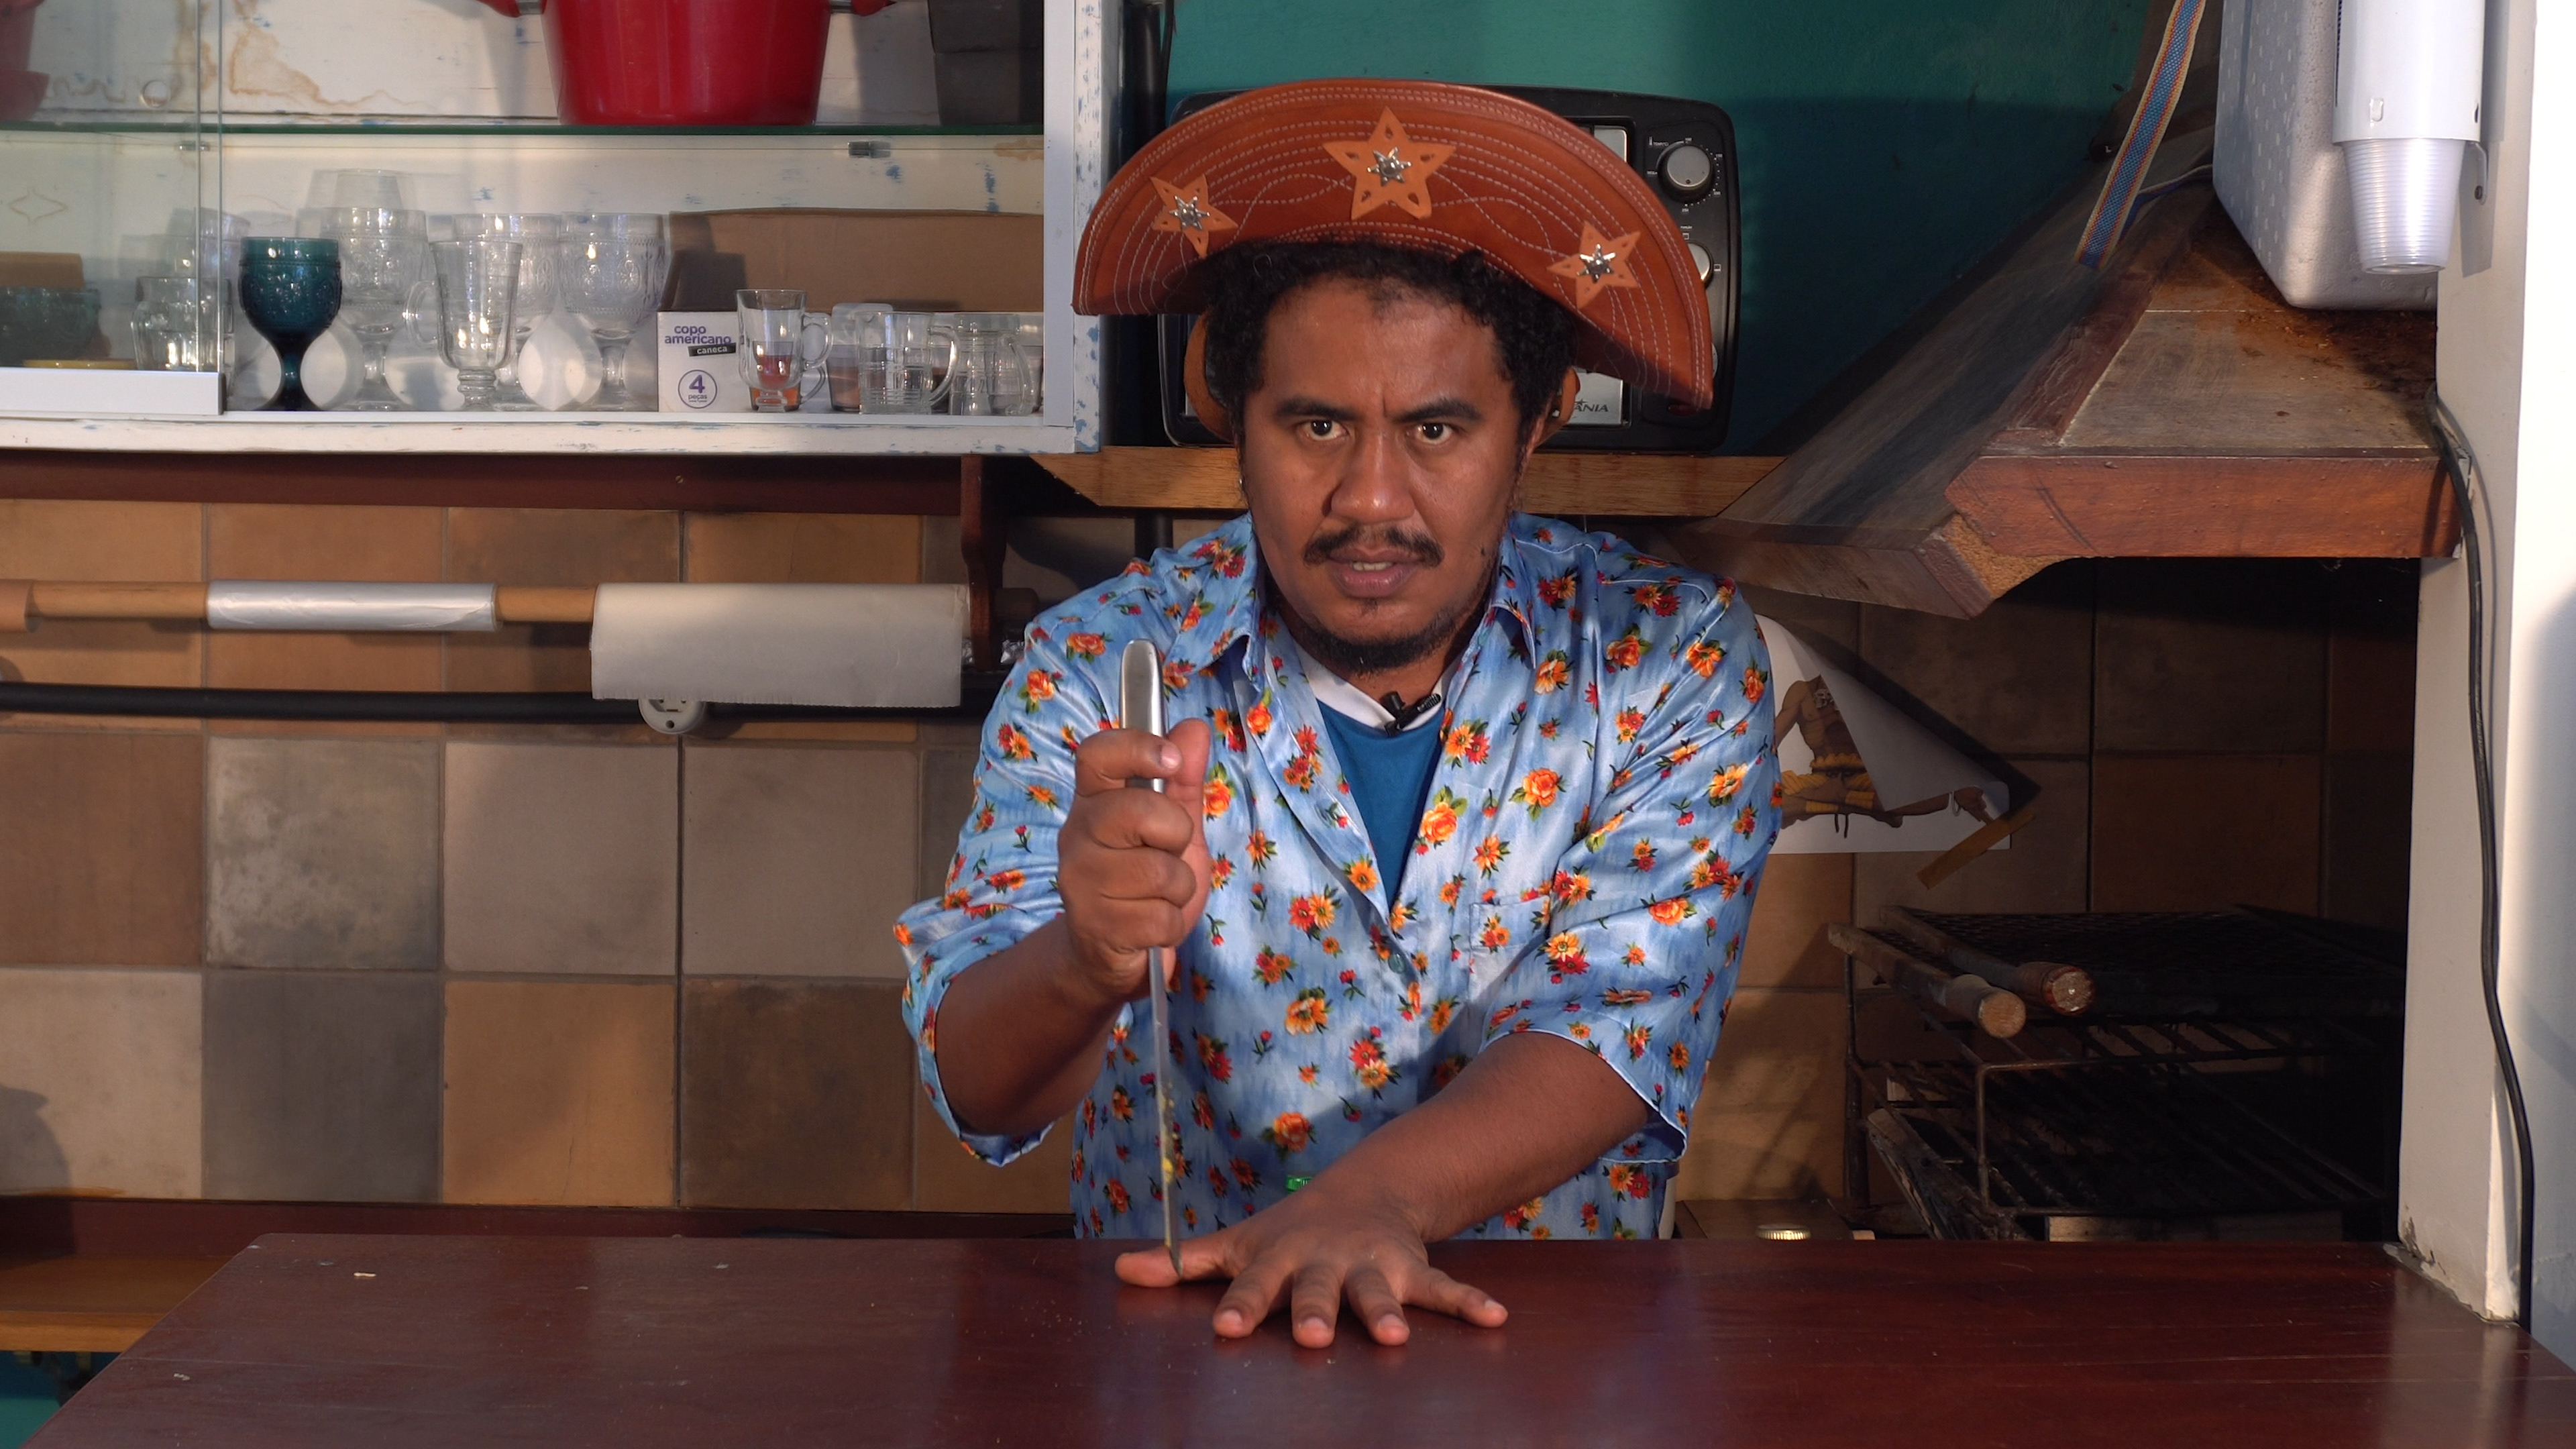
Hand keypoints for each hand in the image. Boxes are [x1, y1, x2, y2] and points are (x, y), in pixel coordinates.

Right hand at [1058, 719, 1212, 1005]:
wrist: (1112, 954)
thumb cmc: (1144, 883)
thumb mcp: (1172, 830)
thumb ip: (1182, 781)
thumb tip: (1193, 727)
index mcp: (1094, 802)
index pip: (1096, 754)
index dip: (1136, 748)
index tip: (1171, 759)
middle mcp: (1077, 836)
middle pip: (1137, 811)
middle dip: (1175, 834)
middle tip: (1168, 851)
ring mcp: (1080, 882)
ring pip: (1159, 871)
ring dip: (1178, 888)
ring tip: (1159, 895)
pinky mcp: (1095, 927)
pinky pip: (1161, 918)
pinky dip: (1170, 924)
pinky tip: (1152, 925)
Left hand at [1114, 1180, 1507, 1347]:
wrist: (1365, 1191)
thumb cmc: (1289, 1233)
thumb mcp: (1240, 1242)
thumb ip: (1185, 1263)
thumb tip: (1120, 1271)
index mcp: (1280, 1257)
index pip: (1254, 1285)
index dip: (1239, 1306)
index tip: (1223, 1329)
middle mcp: (1326, 1260)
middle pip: (1318, 1289)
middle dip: (1315, 1311)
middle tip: (1310, 1337)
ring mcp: (1372, 1265)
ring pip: (1379, 1290)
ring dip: (1387, 1311)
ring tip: (1394, 1337)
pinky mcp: (1412, 1270)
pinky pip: (1442, 1289)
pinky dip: (1470, 1305)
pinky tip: (1496, 1321)